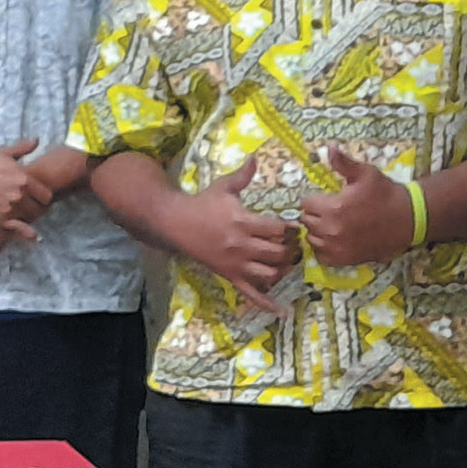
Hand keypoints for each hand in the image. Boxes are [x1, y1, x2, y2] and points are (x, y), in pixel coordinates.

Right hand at [0, 138, 51, 229]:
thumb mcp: (4, 153)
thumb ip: (23, 149)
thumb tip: (37, 140)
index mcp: (24, 178)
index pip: (47, 195)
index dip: (44, 198)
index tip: (40, 198)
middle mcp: (19, 194)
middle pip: (40, 209)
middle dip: (39, 208)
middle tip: (33, 207)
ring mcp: (10, 208)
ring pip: (30, 218)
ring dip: (30, 217)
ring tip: (26, 214)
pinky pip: (19, 228)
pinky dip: (26, 232)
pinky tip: (32, 236)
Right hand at [168, 157, 299, 313]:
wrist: (174, 223)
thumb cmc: (201, 203)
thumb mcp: (223, 187)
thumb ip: (243, 175)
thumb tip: (255, 157)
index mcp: (243, 222)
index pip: (278, 230)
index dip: (290, 229)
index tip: (291, 227)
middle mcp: (241, 245)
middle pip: (278, 253)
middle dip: (290, 249)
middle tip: (291, 245)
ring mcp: (235, 264)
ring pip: (270, 274)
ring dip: (283, 270)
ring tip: (284, 262)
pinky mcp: (229, 276)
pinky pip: (251, 294)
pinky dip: (267, 304)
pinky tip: (282, 310)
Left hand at [301, 146, 413, 266]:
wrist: (410, 219)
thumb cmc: (386, 194)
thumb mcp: (366, 174)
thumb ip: (343, 163)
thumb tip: (329, 147)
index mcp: (333, 208)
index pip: (305, 203)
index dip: (315, 199)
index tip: (326, 198)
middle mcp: (331, 230)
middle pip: (307, 221)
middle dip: (316, 214)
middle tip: (331, 211)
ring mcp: (337, 247)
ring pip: (312, 238)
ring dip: (318, 231)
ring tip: (334, 224)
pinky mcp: (345, 259)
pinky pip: (322, 255)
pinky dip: (325, 248)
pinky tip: (336, 239)